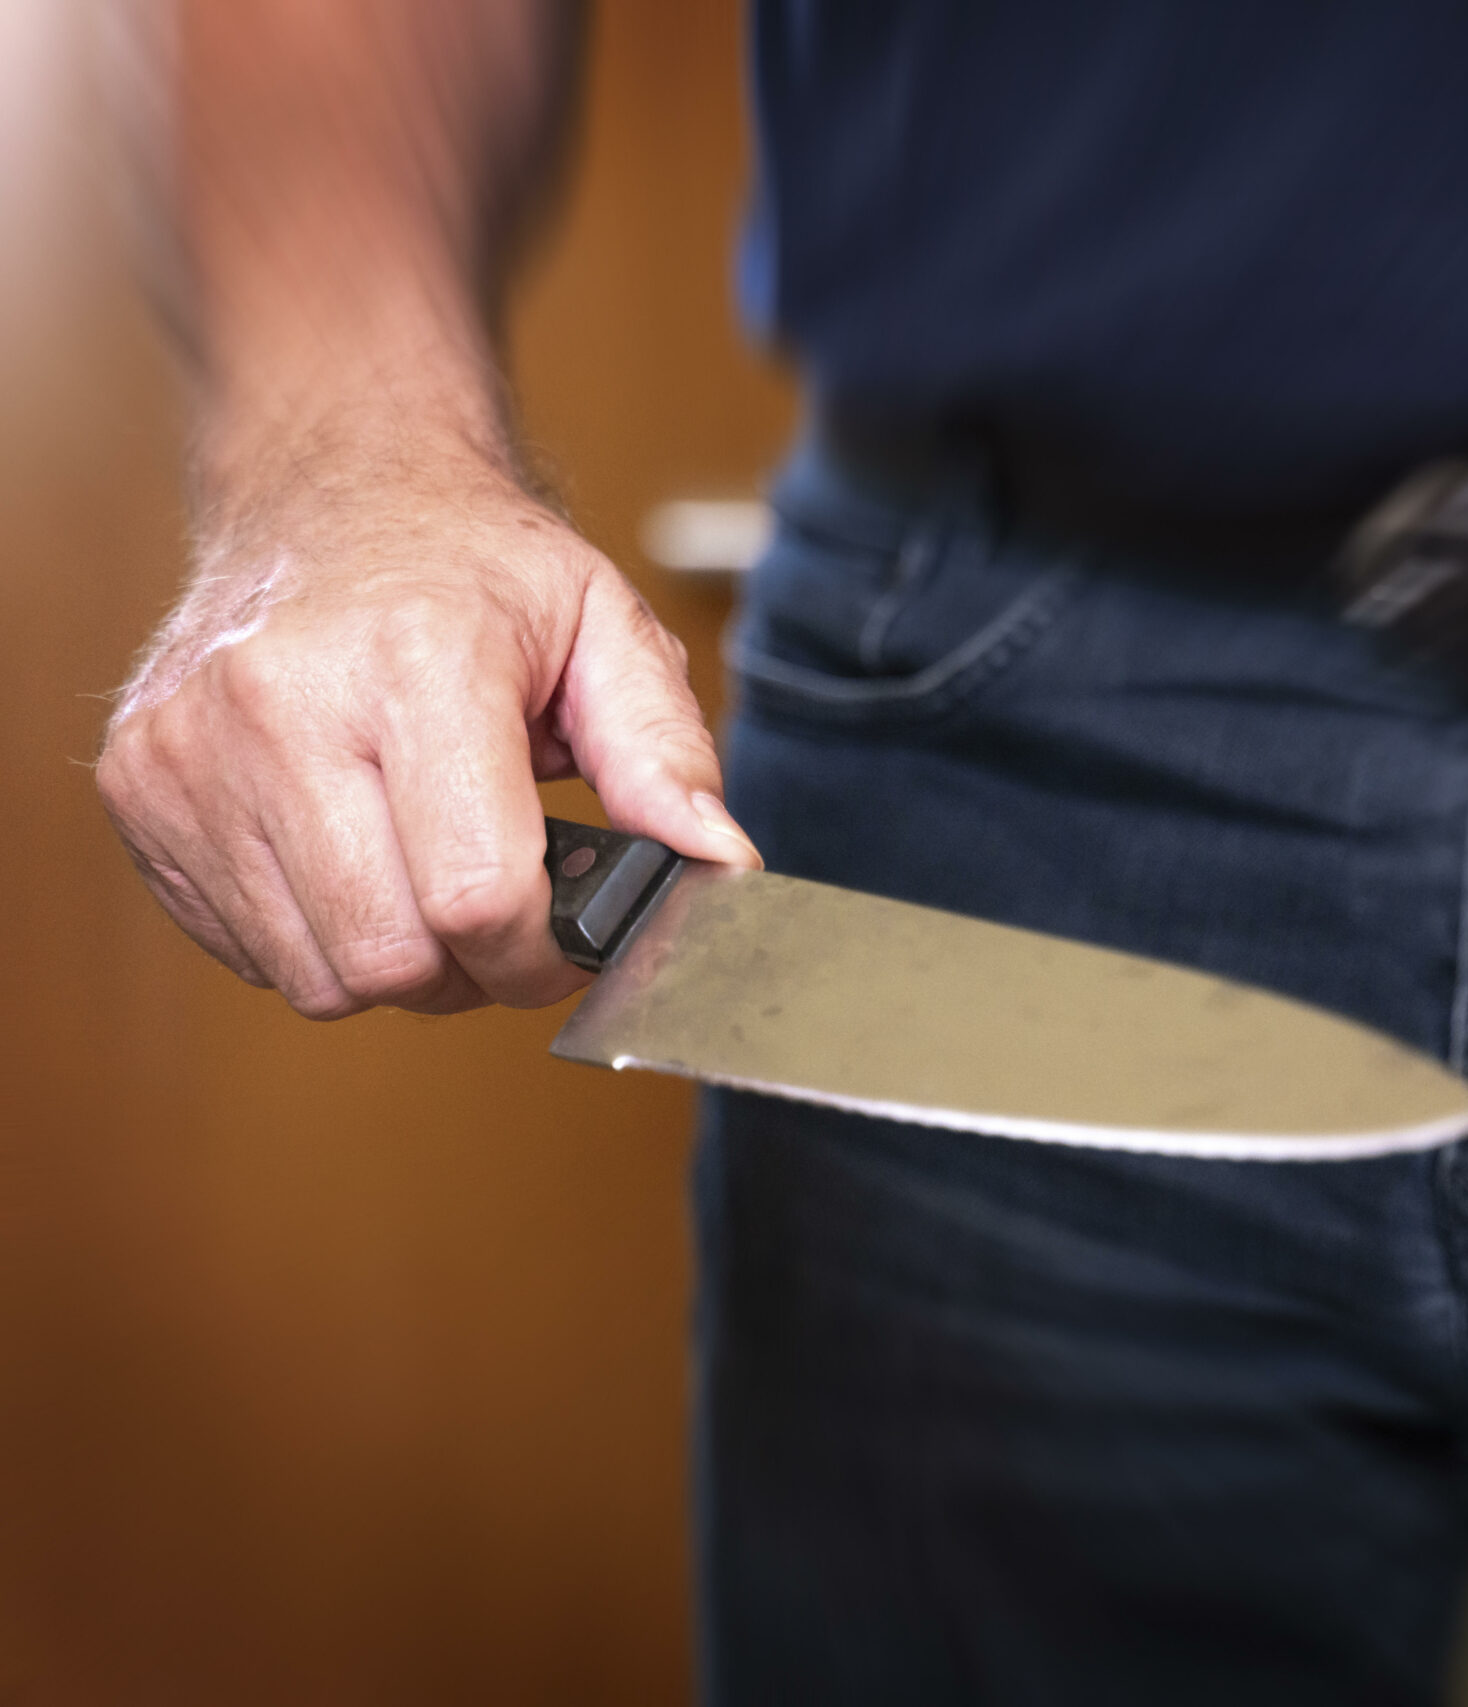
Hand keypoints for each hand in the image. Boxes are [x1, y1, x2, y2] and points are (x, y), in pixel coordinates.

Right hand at [97, 431, 759, 1018]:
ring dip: (394, 960)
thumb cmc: (476, 566)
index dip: (543, 953)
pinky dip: (315, 933)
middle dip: (472, 971)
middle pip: (392, 958)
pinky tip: (353, 853)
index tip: (569, 935)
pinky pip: (246, 947)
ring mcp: (190, 750)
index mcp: (416, 664)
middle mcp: (281, 705)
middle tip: (506, 912)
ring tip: (430, 871)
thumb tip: (721, 867)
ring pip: (316, 974)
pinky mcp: (140, 787)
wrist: (332, 486)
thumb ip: (667, 756)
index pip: (478, 897)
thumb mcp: (608, 628)